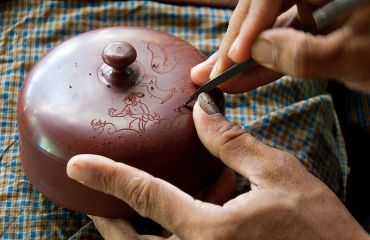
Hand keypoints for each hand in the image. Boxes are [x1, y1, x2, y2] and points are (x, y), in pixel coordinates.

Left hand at [67, 93, 367, 239]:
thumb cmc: (319, 229)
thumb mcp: (279, 175)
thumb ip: (232, 143)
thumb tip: (203, 112)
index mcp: (210, 232)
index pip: (146, 195)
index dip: (109, 176)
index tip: (80, 164)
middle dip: (109, 223)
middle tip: (95, 203)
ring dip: (131, 236)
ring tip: (123, 212)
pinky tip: (173, 220)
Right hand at [191, 0, 369, 92]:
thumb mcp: (355, 57)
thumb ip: (302, 54)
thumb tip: (254, 51)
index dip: (251, 25)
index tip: (235, 58)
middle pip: (261, 9)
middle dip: (235, 44)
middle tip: (208, 72)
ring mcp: (311, 5)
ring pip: (266, 28)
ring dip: (241, 57)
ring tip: (215, 76)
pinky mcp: (311, 24)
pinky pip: (280, 41)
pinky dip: (261, 63)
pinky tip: (240, 77)